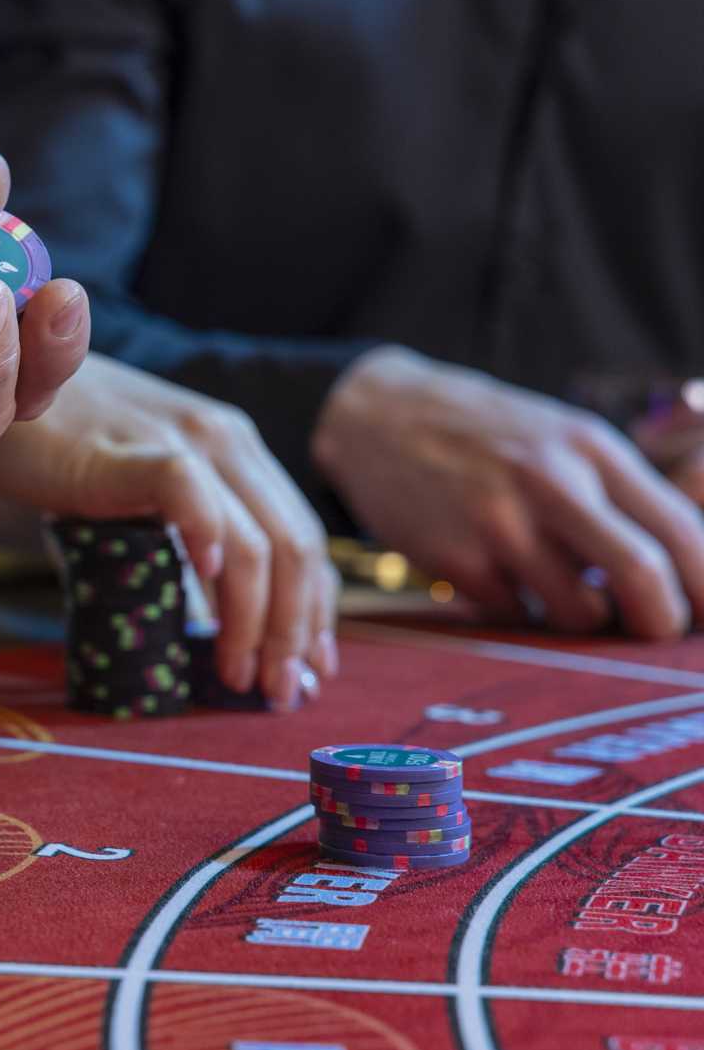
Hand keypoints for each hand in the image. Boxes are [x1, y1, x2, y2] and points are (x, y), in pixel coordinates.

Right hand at [0, 356, 336, 708]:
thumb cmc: (57, 442)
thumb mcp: (140, 480)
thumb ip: (178, 528)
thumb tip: (209, 615)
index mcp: (235, 448)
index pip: (301, 538)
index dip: (315, 611)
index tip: (308, 670)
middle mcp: (223, 440)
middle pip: (293, 548)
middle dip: (296, 633)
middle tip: (280, 692)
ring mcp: (179, 440)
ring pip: (254, 541)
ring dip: (258, 621)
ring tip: (240, 674)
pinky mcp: (128, 449)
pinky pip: (186, 494)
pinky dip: (208, 541)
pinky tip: (204, 591)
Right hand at [314, 348, 703, 637]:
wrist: (376, 415)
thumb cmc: (483, 435)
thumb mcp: (559, 438)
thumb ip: (616, 492)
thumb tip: (682, 570)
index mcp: (590, 448)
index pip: (682, 530)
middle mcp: (550, 481)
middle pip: (644, 574)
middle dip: (662, 623)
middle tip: (655, 634)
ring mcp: (498, 522)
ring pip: (579, 611)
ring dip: (581, 618)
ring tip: (559, 593)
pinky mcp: (454, 558)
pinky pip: (515, 616)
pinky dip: (518, 611)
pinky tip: (498, 578)